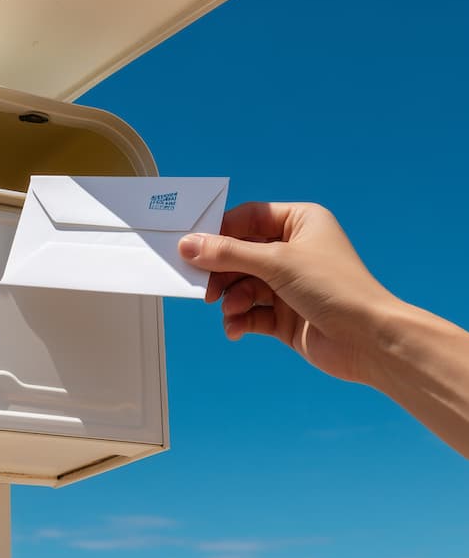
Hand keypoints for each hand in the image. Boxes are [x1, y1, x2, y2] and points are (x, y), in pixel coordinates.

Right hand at [178, 202, 396, 384]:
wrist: (368, 340)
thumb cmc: (335, 288)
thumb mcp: (276, 262)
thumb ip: (228, 254)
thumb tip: (188, 245)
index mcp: (300, 222)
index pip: (248, 218)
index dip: (219, 231)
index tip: (191, 245)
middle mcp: (294, 250)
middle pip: (240, 253)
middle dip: (221, 272)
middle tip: (203, 286)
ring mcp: (289, 284)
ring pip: (243, 285)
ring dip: (231, 298)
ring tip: (231, 311)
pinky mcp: (285, 315)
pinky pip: (251, 312)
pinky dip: (240, 319)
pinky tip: (236, 328)